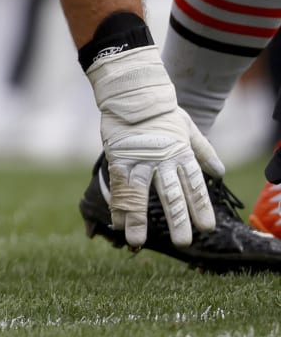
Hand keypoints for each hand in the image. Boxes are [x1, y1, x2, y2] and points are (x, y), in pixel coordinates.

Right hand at [86, 44, 223, 247]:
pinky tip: (117, 222)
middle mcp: (162, 161)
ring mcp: (139, 161)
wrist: (132, 93)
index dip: (201, 207)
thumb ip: (203, 151)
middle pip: (171, 195)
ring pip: (140, 195)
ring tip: (137, 242)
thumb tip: (220, 172)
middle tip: (183, 243)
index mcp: (182, 154)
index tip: (207, 227)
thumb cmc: (161, 110)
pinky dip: (117, 205)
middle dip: (177, 221)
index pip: (195, 185)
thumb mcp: (189, 128)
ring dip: (138, 220)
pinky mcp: (118, 159)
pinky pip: (118, 186)